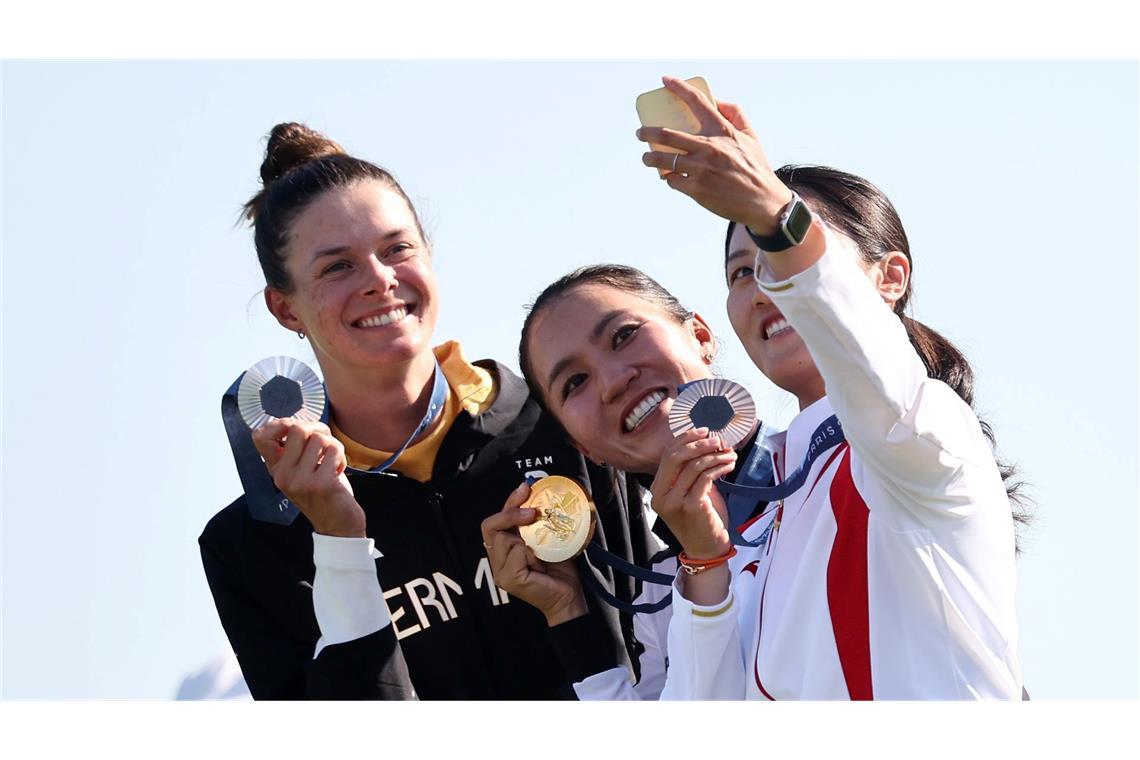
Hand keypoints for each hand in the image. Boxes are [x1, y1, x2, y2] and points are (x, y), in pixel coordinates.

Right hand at [251, 418, 365, 537]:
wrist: (338, 526)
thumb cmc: (323, 492)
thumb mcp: (301, 471)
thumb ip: (295, 449)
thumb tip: (296, 420)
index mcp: (275, 469)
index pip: (260, 436)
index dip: (281, 423)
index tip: (300, 430)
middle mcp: (283, 475)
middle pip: (298, 428)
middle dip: (318, 429)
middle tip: (326, 443)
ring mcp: (301, 481)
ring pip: (320, 438)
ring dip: (333, 446)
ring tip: (333, 461)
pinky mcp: (321, 484)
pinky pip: (334, 451)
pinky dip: (341, 458)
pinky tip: (338, 472)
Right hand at [480, 482, 588, 625]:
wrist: (570, 596)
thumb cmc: (560, 568)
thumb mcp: (545, 538)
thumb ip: (535, 522)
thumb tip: (536, 490)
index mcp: (503, 549)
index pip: (494, 520)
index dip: (508, 501)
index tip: (526, 487)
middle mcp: (497, 561)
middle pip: (489, 526)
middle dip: (510, 514)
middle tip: (532, 512)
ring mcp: (500, 572)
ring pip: (502, 539)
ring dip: (524, 539)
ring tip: (539, 551)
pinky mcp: (510, 580)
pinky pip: (515, 552)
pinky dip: (529, 553)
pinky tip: (539, 562)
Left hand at [636, 75, 792, 234]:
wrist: (763, 202)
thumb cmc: (755, 167)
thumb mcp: (751, 136)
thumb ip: (735, 114)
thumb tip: (716, 100)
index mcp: (723, 131)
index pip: (697, 101)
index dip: (679, 87)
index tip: (665, 80)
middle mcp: (709, 148)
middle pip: (666, 134)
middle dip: (646, 132)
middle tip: (640, 132)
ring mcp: (700, 169)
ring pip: (662, 159)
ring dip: (649, 158)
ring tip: (647, 158)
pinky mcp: (696, 189)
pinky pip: (672, 180)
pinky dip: (669, 178)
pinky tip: (672, 178)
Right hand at [649, 428, 736, 559]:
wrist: (706, 550)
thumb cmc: (701, 520)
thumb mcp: (689, 492)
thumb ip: (690, 472)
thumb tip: (706, 442)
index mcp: (657, 490)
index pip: (667, 455)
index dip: (685, 439)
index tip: (703, 431)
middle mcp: (661, 495)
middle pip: (676, 457)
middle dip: (699, 443)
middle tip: (717, 440)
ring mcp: (674, 502)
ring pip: (694, 466)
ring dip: (715, 456)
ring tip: (729, 454)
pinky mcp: (691, 507)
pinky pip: (706, 478)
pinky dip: (719, 467)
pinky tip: (728, 466)